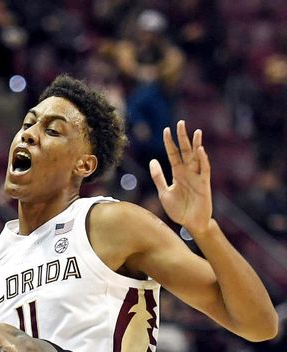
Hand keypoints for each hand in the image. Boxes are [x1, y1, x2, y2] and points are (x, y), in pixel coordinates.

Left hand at [149, 120, 212, 236]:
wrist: (190, 223)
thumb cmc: (178, 209)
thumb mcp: (164, 192)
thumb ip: (158, 177)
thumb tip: (152, 161)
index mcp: (177, 173)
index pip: (173, 154)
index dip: (170, 142)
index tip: (166, 130)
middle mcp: (188, 172)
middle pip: (185, 151)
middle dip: (183, 138)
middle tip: (180, 123)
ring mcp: (197, 177)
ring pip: (197, 157)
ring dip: (196, 145)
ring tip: (196, 132)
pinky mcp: (205, 184)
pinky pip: (205, 170)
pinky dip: (203, 160)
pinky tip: (200, 150)